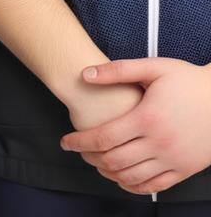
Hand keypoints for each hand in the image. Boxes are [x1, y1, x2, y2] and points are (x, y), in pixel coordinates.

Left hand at [61, 58, 210, 194]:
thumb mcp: (153, 68)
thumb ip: (117, 70)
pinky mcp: (185, 169)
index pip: (104, 137)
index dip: (79, 142)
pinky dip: (133, 186)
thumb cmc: (188, 81)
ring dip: (107, 172)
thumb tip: (84, 74)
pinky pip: (154, 186)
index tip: (65, 142)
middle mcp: (160, 143)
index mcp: (148, 118)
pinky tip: (121, 177)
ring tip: (95, 162)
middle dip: (89, 157)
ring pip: (132, 177)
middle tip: (78, 150)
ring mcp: (174, 159)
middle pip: (114, 160)